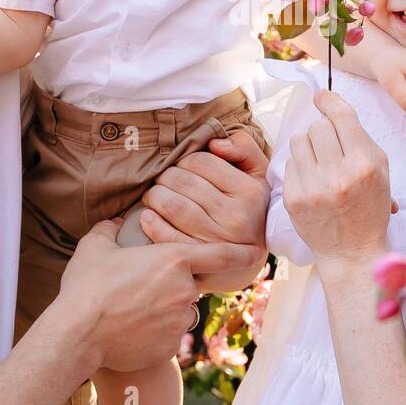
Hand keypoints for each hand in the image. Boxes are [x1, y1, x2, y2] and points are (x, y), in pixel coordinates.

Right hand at [55, 219, 259, 370]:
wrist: (78, 334)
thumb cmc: (87, 287)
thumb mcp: (95, 247)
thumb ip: (109, 230)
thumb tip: (112, 222)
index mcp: (173, 260)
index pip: (221, 254)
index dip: (240, 252)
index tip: (256, 251)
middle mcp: (184, 290)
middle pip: (190, 284)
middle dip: (173, 286)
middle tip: (140, 290)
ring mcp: (179, 321)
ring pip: (179, 312)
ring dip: (164, 310)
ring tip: (130, 311)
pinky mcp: (171, 346)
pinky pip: (169, 336)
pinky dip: (156, 333)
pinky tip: (130, 331)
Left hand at [136, 131, 269, 290]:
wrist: (250, 258)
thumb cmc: (249, 207)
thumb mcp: (258, 174)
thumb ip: (244, 149)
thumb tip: (214, 144)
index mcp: (250, 192)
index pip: (203, 163)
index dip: (186, 159)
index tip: (182, 166)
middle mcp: (236, 217)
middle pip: (185, 183)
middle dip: (166, 176)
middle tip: (163, 179)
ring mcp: (218, 241)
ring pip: (174, 206)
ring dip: (155, 196)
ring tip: (154, 195)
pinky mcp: (200, 260)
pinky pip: (168, 236)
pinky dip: (152, 224)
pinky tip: (147, 216)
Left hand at [282, 90, 393, 272]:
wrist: (352, 251)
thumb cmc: (369, 207)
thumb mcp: (380, 169)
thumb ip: (358, 136)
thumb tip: (328, 105)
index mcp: (363, 164)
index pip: (341, 117)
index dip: (330, 101)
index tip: (321, 97)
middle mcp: (337, 175)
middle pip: (318, 126)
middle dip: (323, 131)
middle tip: (330, 145)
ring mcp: (312, 188)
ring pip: (298, 140)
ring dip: (308, 145)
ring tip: (319, 162)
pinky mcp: (293, 199)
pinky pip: (289, 163)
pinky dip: (300, 166)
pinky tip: (312, 180)